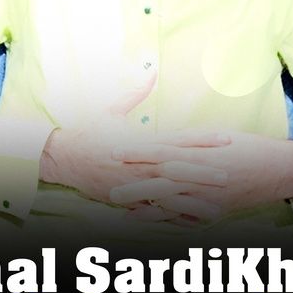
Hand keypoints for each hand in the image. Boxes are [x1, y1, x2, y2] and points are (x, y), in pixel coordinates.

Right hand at [39, 74, 231, 205]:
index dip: (202, 140)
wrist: (62, 157)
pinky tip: (190, 220)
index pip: (177, 139)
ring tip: (217, 203)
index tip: (226, 139)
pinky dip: (172, 216)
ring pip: (167, 193)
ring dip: (192, 197)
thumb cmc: (89, 131)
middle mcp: (139, 163)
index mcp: (140, 141)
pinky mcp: (126, 200)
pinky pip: (152, 211)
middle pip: (177, 167)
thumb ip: (137, 93)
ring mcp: (133, 183)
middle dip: (204, 171)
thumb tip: (152, 71)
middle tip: (229, 173)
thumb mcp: (113, 110)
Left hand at [109, 131, 292, 221]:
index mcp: (201, 153)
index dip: (137, 153)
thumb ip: (186, 141)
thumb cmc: (245, 147)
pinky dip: (166, 221)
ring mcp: (209, 197)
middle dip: (135, 186)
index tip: (114, 153)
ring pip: (172, 203)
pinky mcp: (215, 212)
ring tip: (122, 210)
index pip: (162, 152)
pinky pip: (187, 219)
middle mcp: (203, 177)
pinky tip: (148, 222)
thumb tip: (164, 140)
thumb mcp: (214, 136)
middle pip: (162, 182)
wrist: (276, 169)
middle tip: (110, 191)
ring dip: (145, 207)